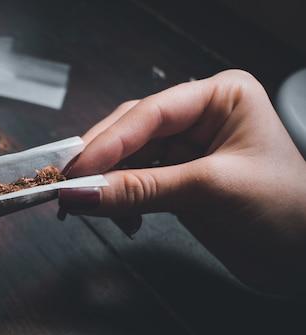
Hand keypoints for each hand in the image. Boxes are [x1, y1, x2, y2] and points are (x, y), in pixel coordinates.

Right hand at [59, 70, 305, 293]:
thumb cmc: (283, 212)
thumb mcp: (208, 192)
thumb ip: (139, 191)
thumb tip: (76, 195)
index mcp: (219, 97)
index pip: (149, 113)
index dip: (108, 143)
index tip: (73, 171)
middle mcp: (200, 117)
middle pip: (131, 133)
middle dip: (101, 163)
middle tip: (66, 188)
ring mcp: (187, 150)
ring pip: (128, 161)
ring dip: (107, 186)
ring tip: (87, 209)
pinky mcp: (178, 180)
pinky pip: (136, 184)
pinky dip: (122, 202)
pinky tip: (123, 221)